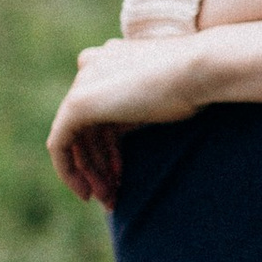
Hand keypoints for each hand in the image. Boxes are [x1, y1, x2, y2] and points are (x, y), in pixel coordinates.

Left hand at [48, 36, 204, 203]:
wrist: (200, 70)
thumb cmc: (197, 85)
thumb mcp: (163, 98)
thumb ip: (138, 112)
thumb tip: (127, 143)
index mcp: (110, 60)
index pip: (100, 114)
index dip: (109, 151)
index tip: (122, 176)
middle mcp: (91, 67)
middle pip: (87, 129)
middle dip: (98, 166)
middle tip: (111, 197)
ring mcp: (82, 84)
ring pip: (73, 140)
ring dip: (90, 174)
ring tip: (109, 201)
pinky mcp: (77, 105)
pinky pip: (60, 145)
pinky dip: (70, 171)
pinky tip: (86, 193)